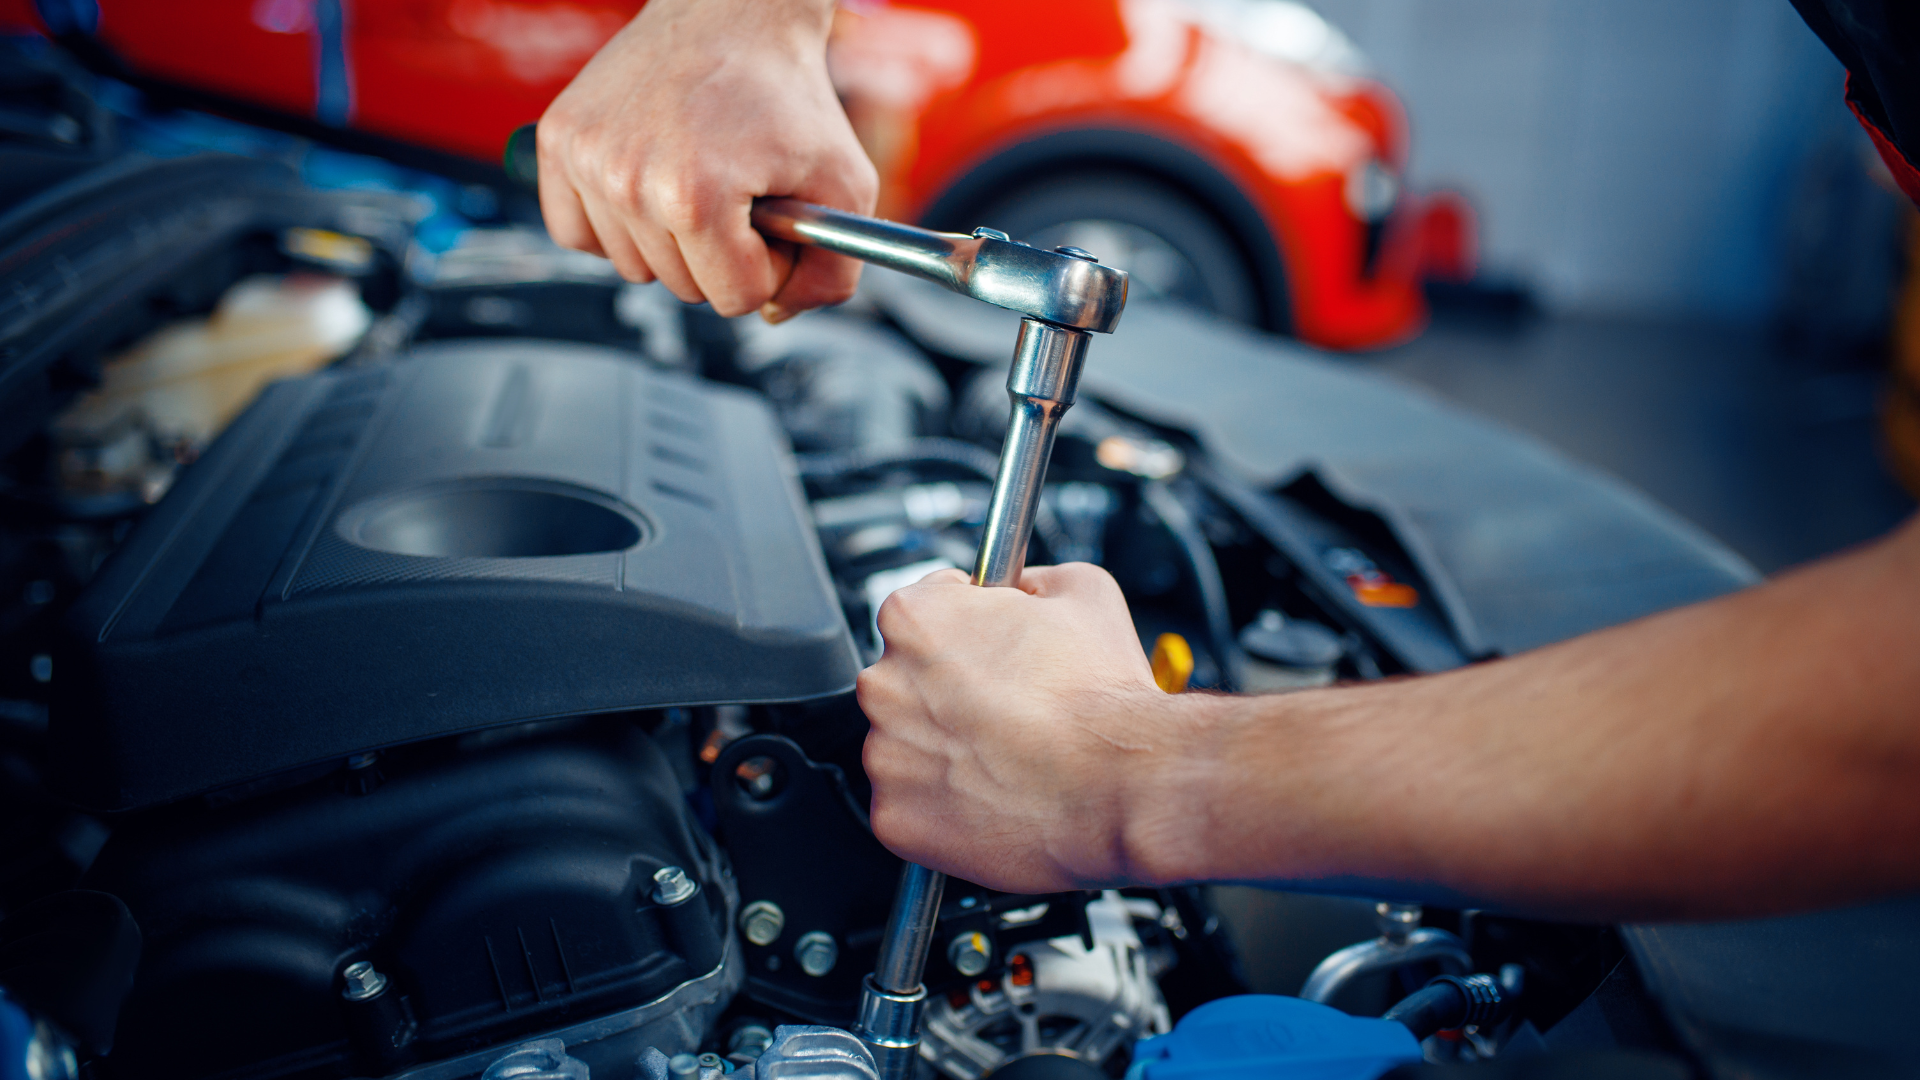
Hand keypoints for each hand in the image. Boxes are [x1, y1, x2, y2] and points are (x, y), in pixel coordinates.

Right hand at [537, 0, 876, 321]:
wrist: (732, 13)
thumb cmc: (789, 93)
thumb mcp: (845, 186)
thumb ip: (832, 274)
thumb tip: (774, 316)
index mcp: (694, 196)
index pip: (736, 299)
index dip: (769, 263)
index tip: (774, 215)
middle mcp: (627, 180)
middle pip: (684, 288)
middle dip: (724, 253)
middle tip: (740, 190)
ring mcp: (585, 160)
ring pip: (635, 268)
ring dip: (671, 241)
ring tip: (698, 178)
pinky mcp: (557, 142)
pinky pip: (577, 236)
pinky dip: (615, 225)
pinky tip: (648, 185)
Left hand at [857, 564, 1209, 892]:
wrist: (1125, 782)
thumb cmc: (1102, 697)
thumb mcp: (1082, 590)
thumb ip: (1031, 579)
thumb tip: (1022, 590)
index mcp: (914, 618)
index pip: (925, 612)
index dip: (969, 631)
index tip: (992, 653)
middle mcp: (883, 683)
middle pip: (907, 682)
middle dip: (949, 694)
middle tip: (1006, 710)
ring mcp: (883, 756)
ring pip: (905, 748)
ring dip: (943, 752)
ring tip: (1005, 756)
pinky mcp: (894, 818)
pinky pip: (910, 808)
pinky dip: (943, 807)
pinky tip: (991, 795)